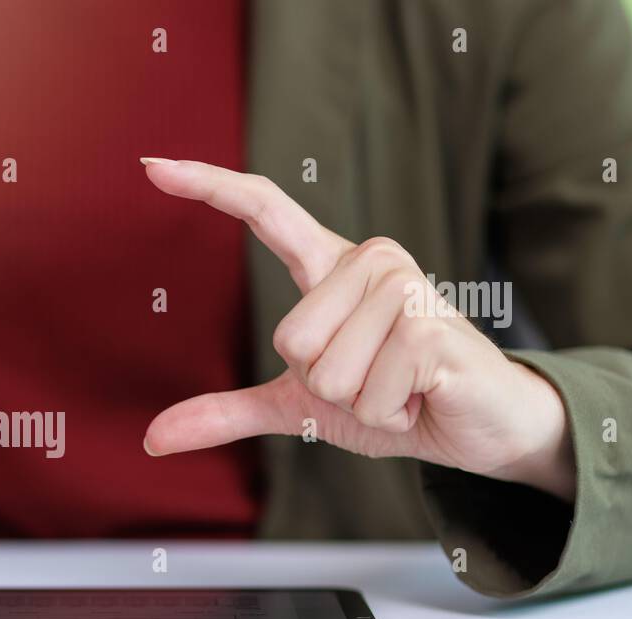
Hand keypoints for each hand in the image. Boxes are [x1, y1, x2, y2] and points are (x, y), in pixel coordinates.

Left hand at [141, 160, 574, 501]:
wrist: (478, 428)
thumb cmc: (393, 400)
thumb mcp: (300, 406)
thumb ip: (227, 413)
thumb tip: (153, 437)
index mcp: (332, 266)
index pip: (266, 210)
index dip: (209, 186)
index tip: (152, 167)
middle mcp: (370, 260)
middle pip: (291, 340)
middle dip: (326, 386)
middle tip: (373, 380)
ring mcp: (406, 287)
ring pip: (327, 374)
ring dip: (361, 403)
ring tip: (399, 387)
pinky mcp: (432, 328)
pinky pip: (367, 397)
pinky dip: (389, 417)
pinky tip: (420, 397)